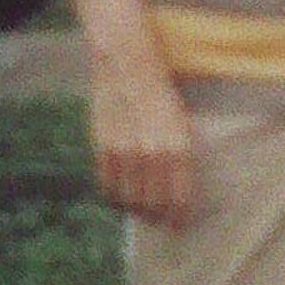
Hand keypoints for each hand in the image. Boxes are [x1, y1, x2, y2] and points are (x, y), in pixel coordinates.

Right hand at [87, 52, 197, 229]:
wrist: (128, 59)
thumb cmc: (161, 85)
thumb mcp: (180, 117)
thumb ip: (177, 150)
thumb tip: (177, 181)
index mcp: (177, 143)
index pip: (179, 195)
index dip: (180, 215)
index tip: (181, 224)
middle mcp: (151, 151)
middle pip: (154, 203)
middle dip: (160, 217)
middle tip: (163, 222)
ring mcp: (124, 151)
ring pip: (130, 200)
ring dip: (138, 211)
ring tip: (144, 213)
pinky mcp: (103, 146)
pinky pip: (108, 186)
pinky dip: (115, 198)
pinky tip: (122, 198)